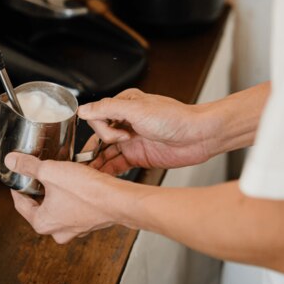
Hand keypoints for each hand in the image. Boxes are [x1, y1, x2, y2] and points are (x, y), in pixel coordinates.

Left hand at [6, 152, 128, 243]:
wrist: (118, 200)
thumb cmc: (86, 191)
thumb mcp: (50, 171)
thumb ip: (28, 166)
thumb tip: (12, 161)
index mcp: (42, 223)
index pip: (20, 204)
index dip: (17, 187)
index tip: (18, 177)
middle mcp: (58, 231)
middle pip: (39, 206)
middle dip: (39, 189)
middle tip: (38, 173)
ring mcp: (75, 229)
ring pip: (58, 207)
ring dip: (57, 192)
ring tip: (58, 175)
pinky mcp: (89, 222)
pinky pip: (74, 208)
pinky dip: (72, 196)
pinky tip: (76, 182)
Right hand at [78, 88, 214, 173]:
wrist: (200, 136)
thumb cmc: (175, 118)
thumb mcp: (137, 109)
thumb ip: (108, 109)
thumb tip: (83, 110)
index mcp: (124, 105)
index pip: (97, 117)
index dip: (103, 130)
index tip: (118, 137)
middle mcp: (125, 122)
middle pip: (99, 136)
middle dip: (95, 148)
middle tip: (94, 160)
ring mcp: (131, 141)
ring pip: (106, 153)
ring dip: (97, 163)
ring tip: (88, 175)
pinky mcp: (138, 157)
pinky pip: (117, 165)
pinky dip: (108, 171)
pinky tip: (101, 178)